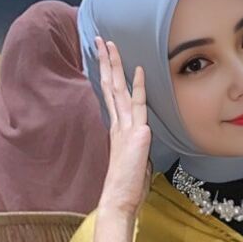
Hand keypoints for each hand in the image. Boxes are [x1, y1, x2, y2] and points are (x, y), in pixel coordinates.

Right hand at [96, 38, 152, 216]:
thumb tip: (143, 137)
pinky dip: (139, 87)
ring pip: (118, 90)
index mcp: (118, 129)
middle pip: (110, 86)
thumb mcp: (135, 161)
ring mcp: (125, 128)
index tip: (105, 57)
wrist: (118, 201)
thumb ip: (138, 145)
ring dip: (115, 66)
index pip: (112, 95)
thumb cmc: (127, 186)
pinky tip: (139, 70)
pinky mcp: (135, 135)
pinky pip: (138, 106)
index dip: (108, 75)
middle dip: (105, 62)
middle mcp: (119, 125)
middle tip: (100, 40)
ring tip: (109, 44)